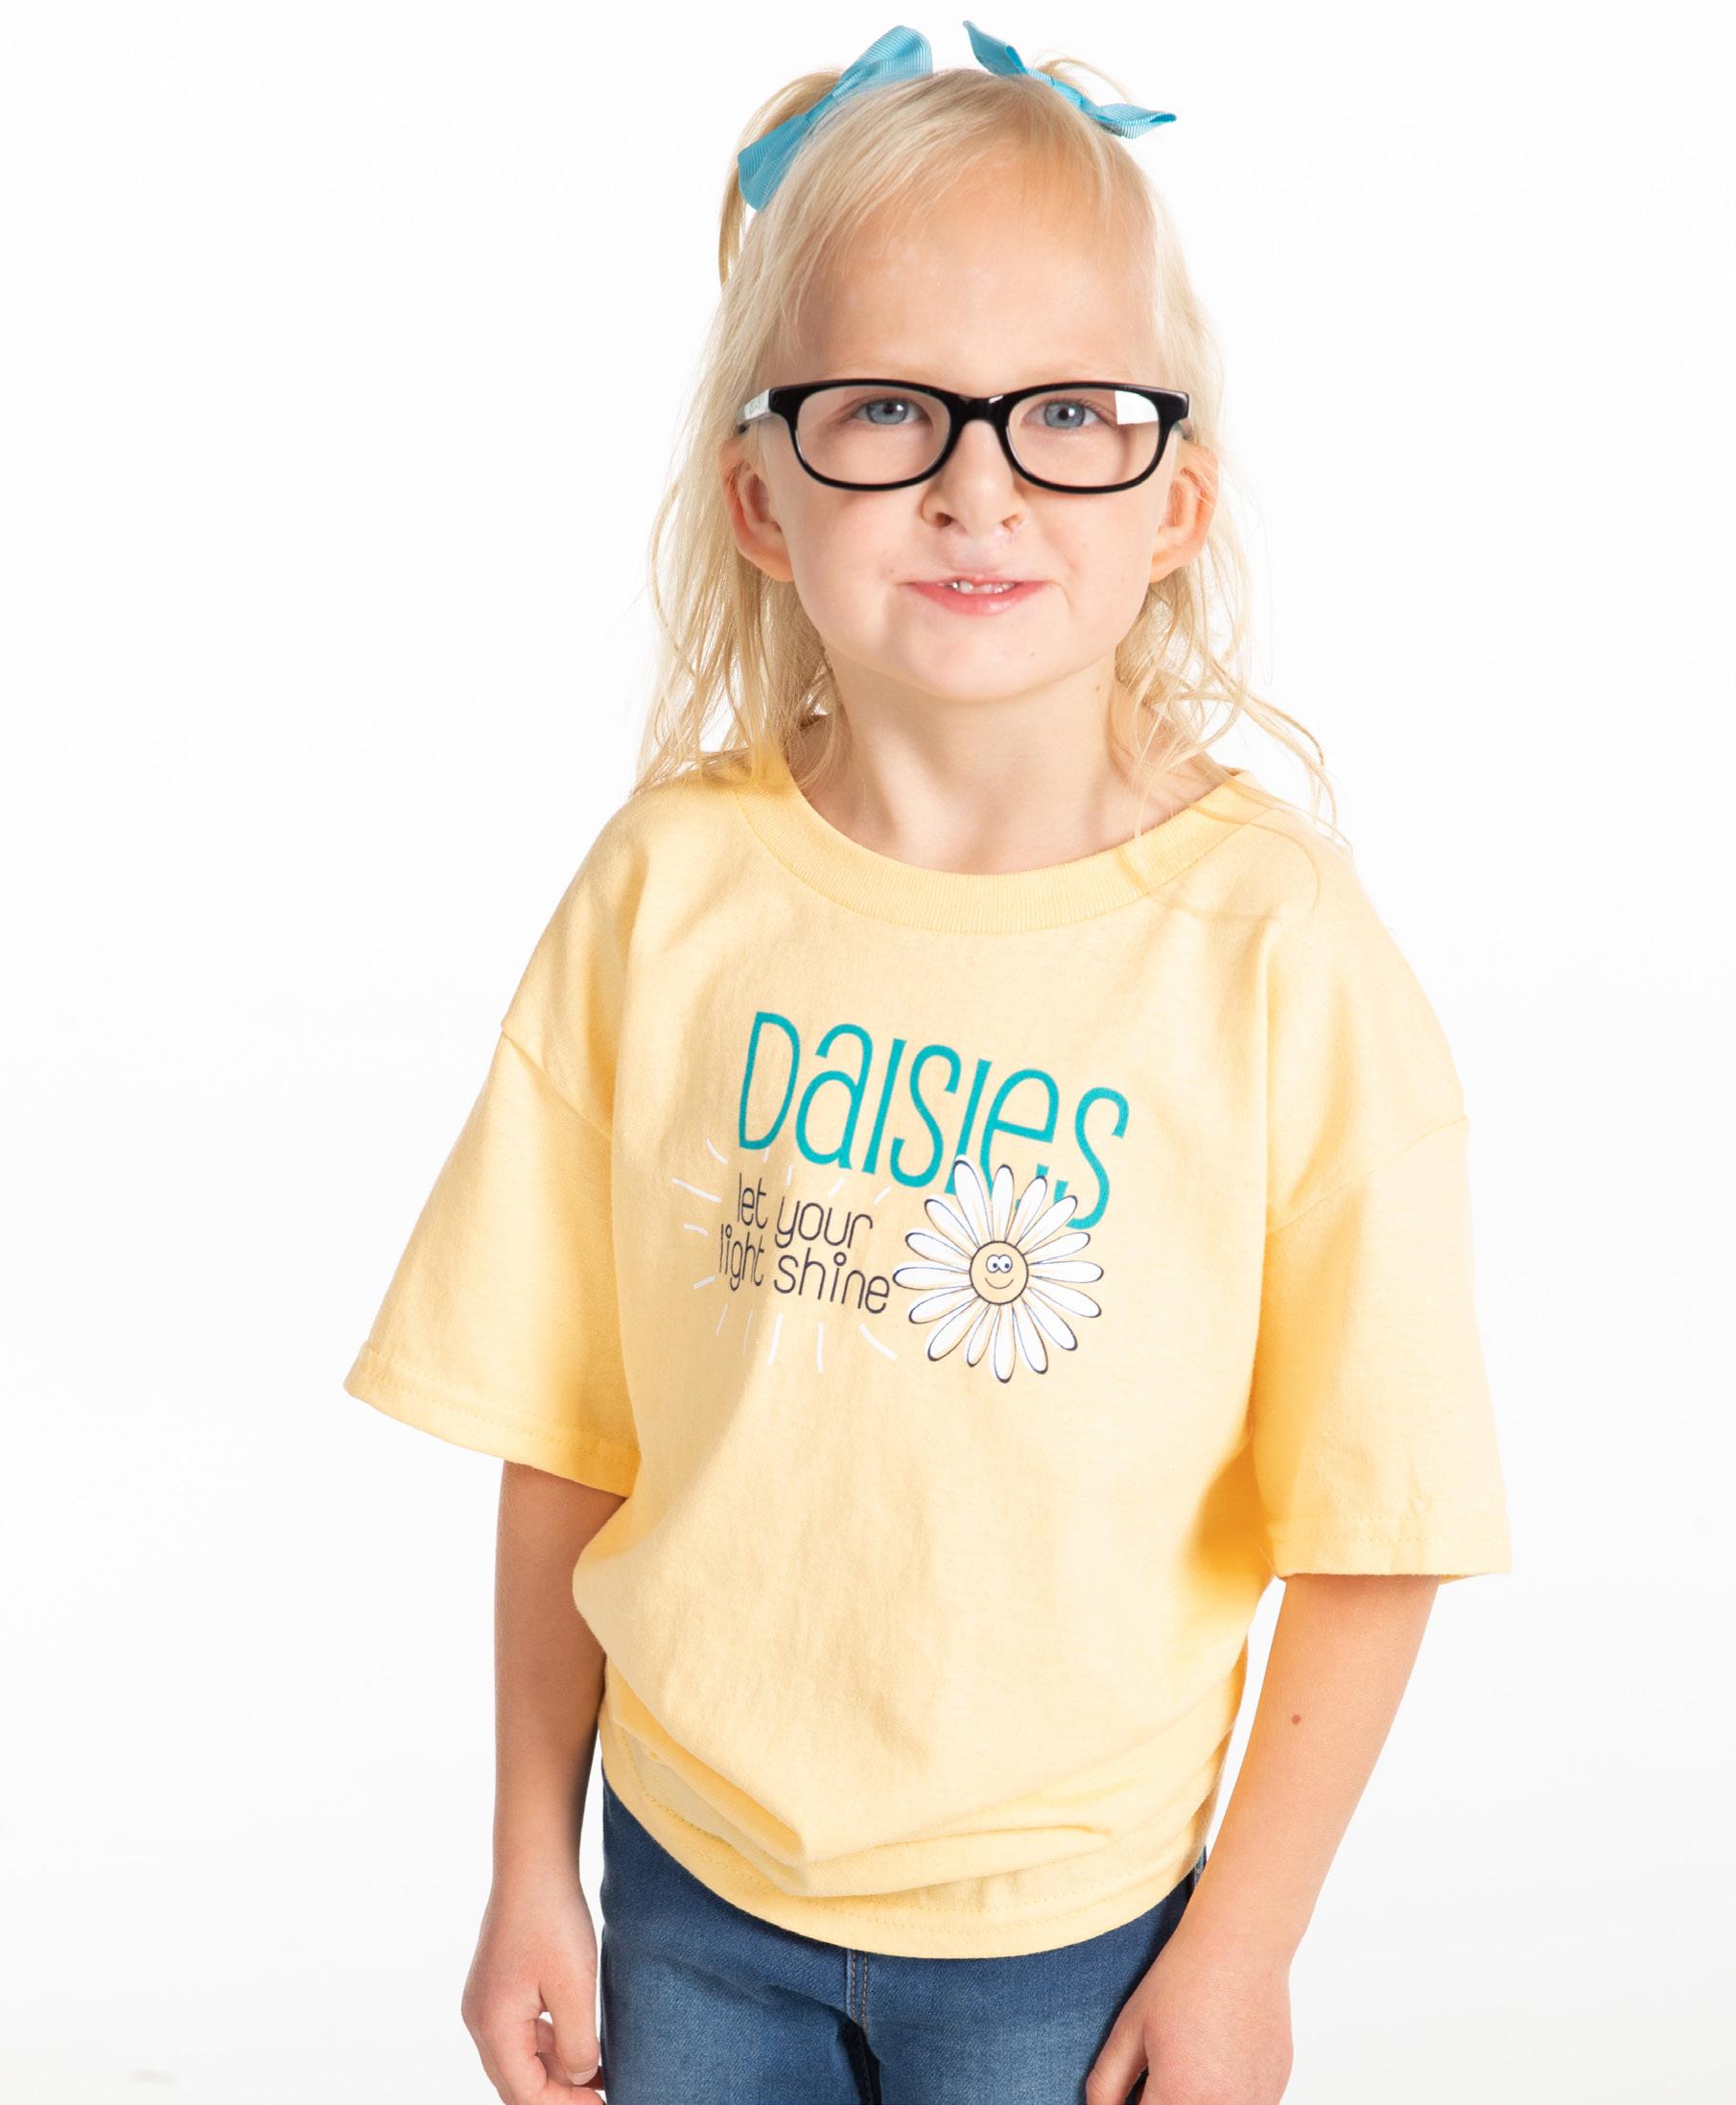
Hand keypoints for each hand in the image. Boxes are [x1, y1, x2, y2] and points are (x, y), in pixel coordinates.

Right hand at [461, 1861, 607, 2101]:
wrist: (533, 1865)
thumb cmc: (553, 1920)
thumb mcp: (575, 1986)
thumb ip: (577, 2043)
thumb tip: (580, 2078)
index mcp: (494, 2026)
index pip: (524, 2094)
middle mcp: (481, 2020)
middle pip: (516, 2082)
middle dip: (556, 2096)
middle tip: (599, 2099)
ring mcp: (486, 2002)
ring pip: (519, 2058)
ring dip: (555, 2072)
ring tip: (599, 2077)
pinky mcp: (498, 1987)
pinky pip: (521, 2032)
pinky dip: (549, 2046)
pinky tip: (581, 2044)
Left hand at [1084, 1913, 1294, 2104]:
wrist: (1240, 1946)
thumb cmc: (1183, 1981)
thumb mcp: (1129, 2030)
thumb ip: (1107, 2083)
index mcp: (1179, 2100)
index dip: (1133, 2102)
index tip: (1137, 2082)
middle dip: (1165, 2097)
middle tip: (1164, 2061)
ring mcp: (1256, 2103)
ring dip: (1195, 2095)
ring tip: (1192, 2055)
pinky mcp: (1275, 2089)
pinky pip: (1241, 2103)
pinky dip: (1226, 2090)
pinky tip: (1220, 2053)